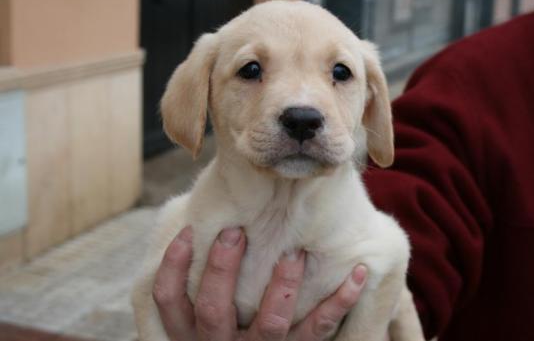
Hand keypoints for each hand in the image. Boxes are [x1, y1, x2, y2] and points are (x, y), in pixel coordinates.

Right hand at [152, 226, 368, 340]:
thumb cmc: (231, 317)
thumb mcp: (207, 302)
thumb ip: (206, 268)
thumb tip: (203, 211)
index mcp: (191, 330)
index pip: (169, 299)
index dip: (174, 265)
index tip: (188, 230)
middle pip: (213, 310)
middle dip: (223, 268)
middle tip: (236, 231)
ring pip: (270, 325)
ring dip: (283, 285)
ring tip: (295, 252)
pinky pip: (320, 330)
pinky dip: (340, 300)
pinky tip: (358, 272)